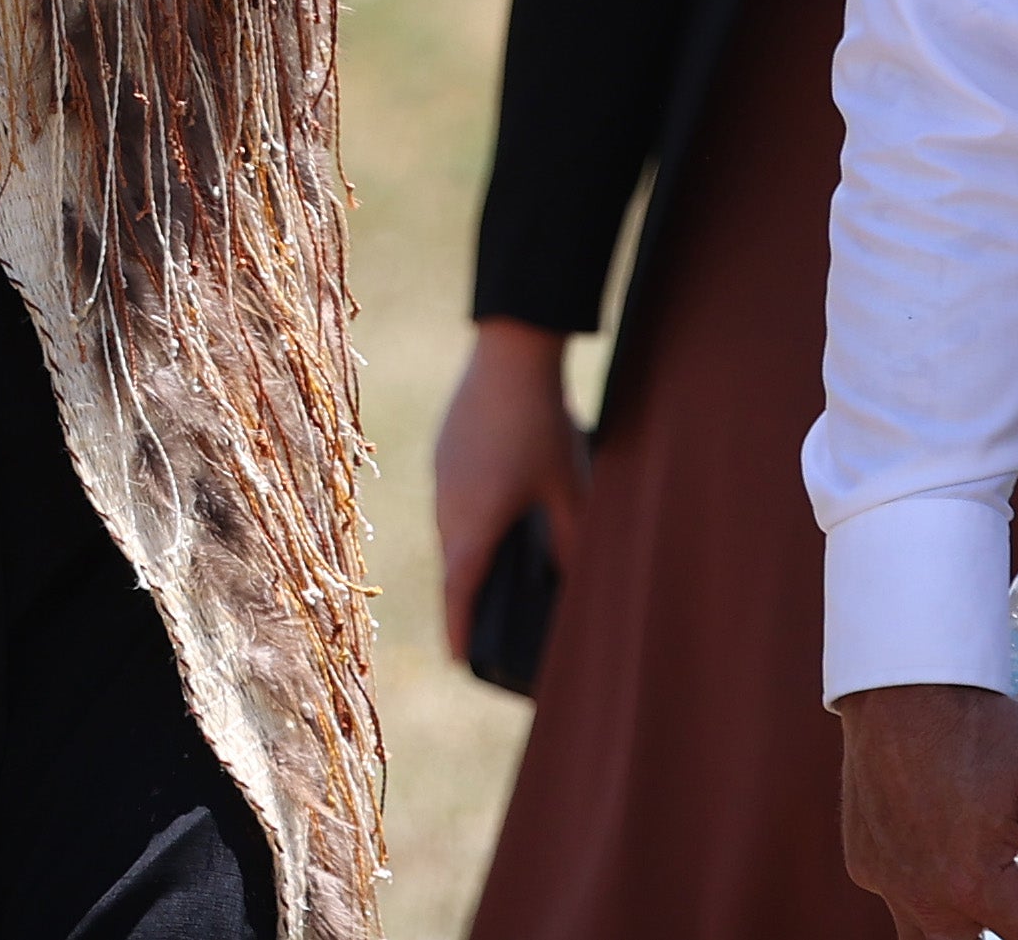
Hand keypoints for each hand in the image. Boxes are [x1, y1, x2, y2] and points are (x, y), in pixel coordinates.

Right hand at [433, 316, 586, 663]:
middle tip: (489, 629)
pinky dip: (467, 523)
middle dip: (467, 600)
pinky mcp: (442, 454)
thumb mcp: (570, 490)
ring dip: (469, 557)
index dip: (460, 631)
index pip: (458, 593)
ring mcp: (438, 477)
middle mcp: (446, 505)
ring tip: (498, 574)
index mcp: (474, 523)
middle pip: (452, 567)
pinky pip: (449, 504)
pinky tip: (499, 514)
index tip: (461, 662)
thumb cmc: (543, 427)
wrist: (509, 354)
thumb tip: (578, 584)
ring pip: (450, 534)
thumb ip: (574, 542)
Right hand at [840, 681, 1017, 937]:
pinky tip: (939, 855)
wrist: (900, 685)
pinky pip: (896, 898)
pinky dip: (923, 892)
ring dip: (962, 927)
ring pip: (927, 937)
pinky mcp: (862, 857)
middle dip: (1011, 933)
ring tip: (985, 893)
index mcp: (972, 882)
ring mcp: (884, 876)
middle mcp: (920, 891)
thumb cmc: (972, 728)